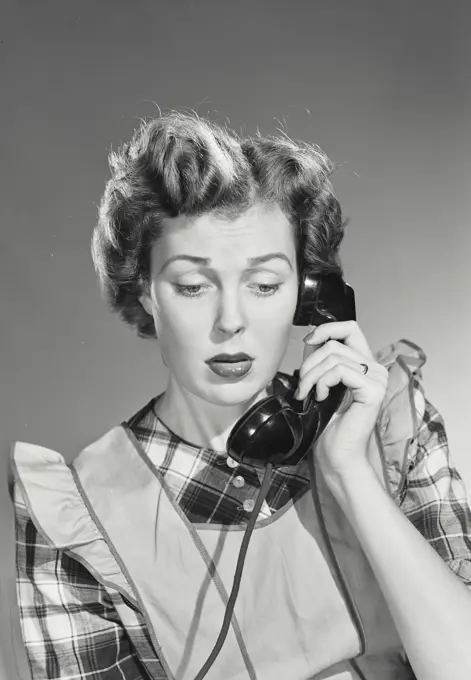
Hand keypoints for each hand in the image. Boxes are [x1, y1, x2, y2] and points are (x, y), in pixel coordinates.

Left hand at [296, 321, 388, 481]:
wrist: (337, 455)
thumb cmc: (329, 426)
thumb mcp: (321, 383)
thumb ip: (321, 361)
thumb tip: (311, 338)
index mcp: (366, 365)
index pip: (350, 329)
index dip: (327, 329)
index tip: (309, 342)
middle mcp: (376, 369)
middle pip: (335, 343)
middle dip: (310, 362)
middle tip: (303, 385)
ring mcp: (377, 379)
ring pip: (334, 356)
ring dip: (311, 375)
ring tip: (307, 393)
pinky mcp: (373, 390)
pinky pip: (340, 371)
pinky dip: (322, 382)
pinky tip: (321, 397)